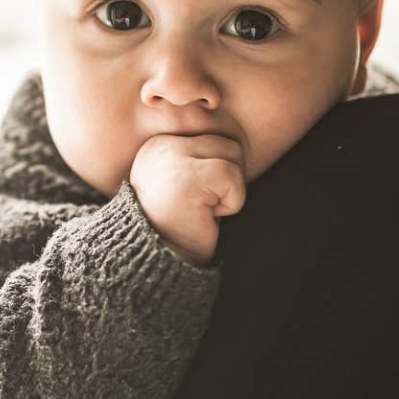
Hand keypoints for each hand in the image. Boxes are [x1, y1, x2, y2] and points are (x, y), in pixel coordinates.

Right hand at [129, 133, 246, 266]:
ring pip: (233, 155)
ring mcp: (171, 159)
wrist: (159, 262)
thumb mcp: (185, 181)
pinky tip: (205, 215)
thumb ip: (202, 156)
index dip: (219, 174)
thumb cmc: (180, 226)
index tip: (195, 197)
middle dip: (227, 179)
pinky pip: (233, 177)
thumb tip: (239, 140)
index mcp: (159, 143)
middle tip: (201, 205)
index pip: (216, 136)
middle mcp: (160, 145)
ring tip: (202, 208)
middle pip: (228, 143)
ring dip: (229, 190)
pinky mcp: (187, 178)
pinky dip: (231, 203)